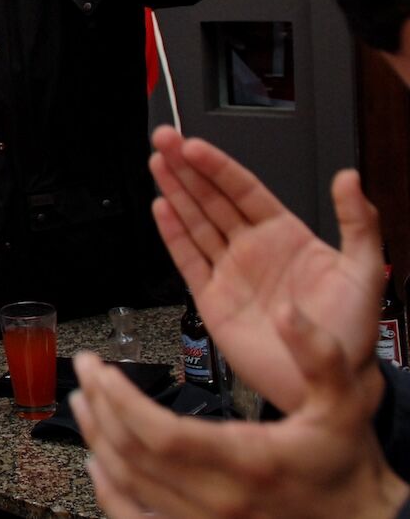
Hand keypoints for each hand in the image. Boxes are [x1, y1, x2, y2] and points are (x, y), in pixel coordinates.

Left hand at [71, 305, 407, 518]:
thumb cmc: (345, 465)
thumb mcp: (345, 403)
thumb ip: (318, 356)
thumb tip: (289, 313)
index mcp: (246, 460)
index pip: (160, 433)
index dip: (119, 401)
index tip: (98, 369)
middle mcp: (218, 498)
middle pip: (133, 455)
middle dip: (99, 408)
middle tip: (85, 373)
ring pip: (128, 485)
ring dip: (96, 441)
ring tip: (83, 403)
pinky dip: (109, 492)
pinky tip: (97, 463)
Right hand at [148, 125, 381, 411]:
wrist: (327, 382)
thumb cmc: (351, 333)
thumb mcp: (364, 271)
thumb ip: (359, 222)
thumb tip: (349, 179)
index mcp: (286, 236)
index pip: (244, 190)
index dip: (218, 167)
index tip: (195, 146)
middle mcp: (254, 249)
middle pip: (212, 198)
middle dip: (186, 168)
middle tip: (165, 140)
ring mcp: (230, 272)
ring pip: (196, 222)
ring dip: (175, 192)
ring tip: (157, 163)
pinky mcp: (212, 299)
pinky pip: (188, 260)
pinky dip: (172, 234)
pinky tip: (161, 208)